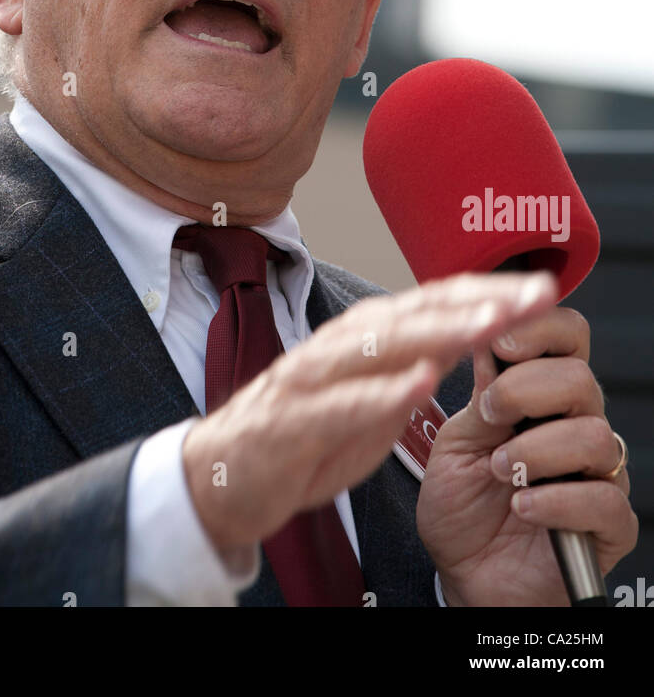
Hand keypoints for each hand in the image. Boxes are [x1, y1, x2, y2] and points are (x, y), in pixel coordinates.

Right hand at [182, 270, 558, 566]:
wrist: (222, 476)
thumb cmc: (304, 433)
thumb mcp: (374, 397)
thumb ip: (416, 363)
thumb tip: (470, 336)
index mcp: (364, 336)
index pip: (434, 303)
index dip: (487, 292)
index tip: (543, 288)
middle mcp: (341, 344)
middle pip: (417, 313)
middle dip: (480, 302)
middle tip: (536, 295)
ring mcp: (313, 379)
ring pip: (382, 346)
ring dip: (440, 332)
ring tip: (491, 323)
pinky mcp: (292, 422)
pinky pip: (341, 405)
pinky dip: (381, 392)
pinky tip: (421, 381)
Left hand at [417, 307, 638, 605]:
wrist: (465, 575)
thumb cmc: (462, 505)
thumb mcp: (457, 439)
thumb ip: (480, 393)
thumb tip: (489, 332)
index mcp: (541, 395)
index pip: (568, 339)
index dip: (542, 329)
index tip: (502, 341)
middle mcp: (575, 426)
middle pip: (581, 379)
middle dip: (526, 389)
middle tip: (489, 415)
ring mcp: (597, 475)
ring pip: (594, 437)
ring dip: (536, 451)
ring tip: (500, 472)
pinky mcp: (609, 526)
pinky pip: (604, 500)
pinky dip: (555, 500)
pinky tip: (523, 507)